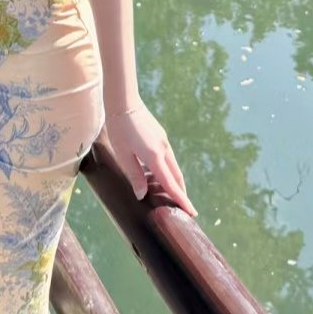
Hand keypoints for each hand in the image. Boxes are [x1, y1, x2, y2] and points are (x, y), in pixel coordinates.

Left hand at [101, 102, 196, 216]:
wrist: (124, 101)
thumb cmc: (119, 128)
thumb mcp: (123, 155)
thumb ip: (134, 175)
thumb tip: (142, 195)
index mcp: (154, 157)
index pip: (170, 184)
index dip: (181, 199)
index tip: (192, 212)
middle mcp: (163, 150)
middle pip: (176, 176)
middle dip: (181, 192)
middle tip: (184, 208)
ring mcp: (163, 141)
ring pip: (173, 166)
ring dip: (174, 181)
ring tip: (170, 193)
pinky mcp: (160, 135)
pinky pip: (167, 157)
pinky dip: (167, 169)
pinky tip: (158, 173)